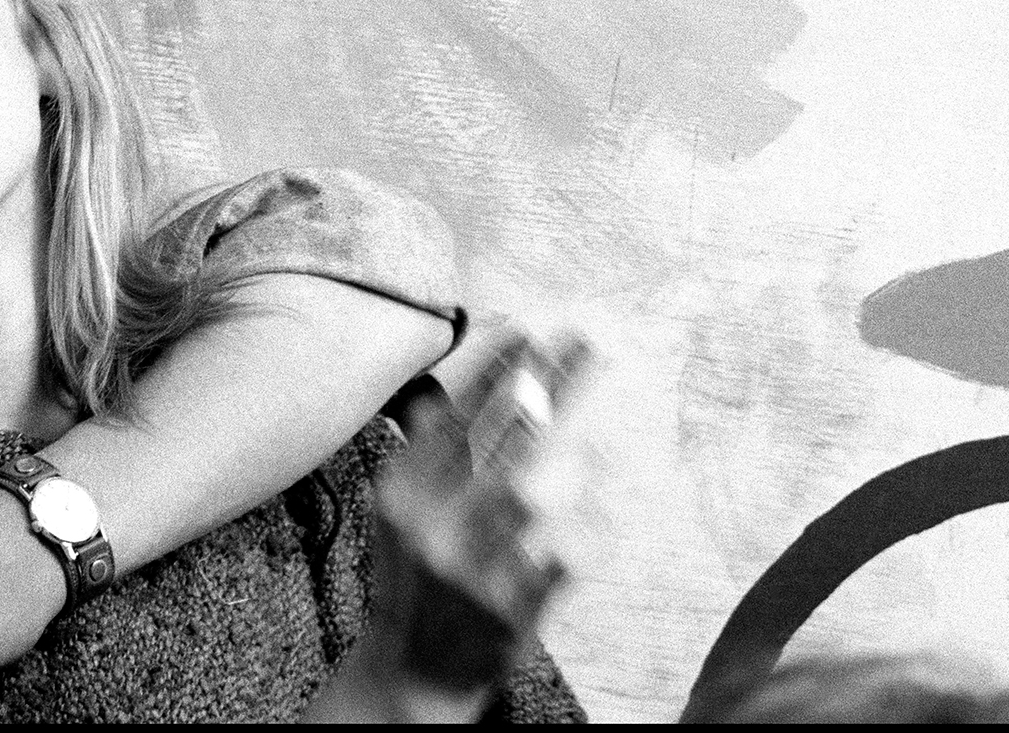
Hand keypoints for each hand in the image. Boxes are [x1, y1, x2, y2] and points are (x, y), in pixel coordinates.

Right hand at [380, 336, 589, 684]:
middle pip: (505, 440)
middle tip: (591, 348)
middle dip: (554, 387)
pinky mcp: (511, 611)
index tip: (533, 336)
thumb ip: (424, 455)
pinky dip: (588, 530)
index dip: (496, 372)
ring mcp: (471, 569)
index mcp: (402, 492)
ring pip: (536, 494)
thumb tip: (438, 394)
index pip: (456, 416)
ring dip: (577, 459)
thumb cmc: (414, 575)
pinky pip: (563, 556)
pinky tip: (607, 511)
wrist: (412, 673)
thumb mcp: (401, 511)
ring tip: (604, 440)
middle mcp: (432, 525)